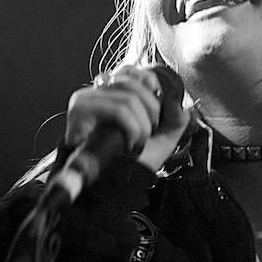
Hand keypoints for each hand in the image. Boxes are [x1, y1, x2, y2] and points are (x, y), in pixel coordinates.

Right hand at [65, 64, 189, 172]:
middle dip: (151, 112)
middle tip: (146, 136)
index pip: (130, 71)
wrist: (106, 191)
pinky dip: (133, 129)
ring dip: (142, 126)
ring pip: (129, 98)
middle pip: (133, 82)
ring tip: (135, 145)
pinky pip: (119, 110)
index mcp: (111, 94)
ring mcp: (85, 100)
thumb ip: (175, 120)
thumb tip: (182, 104)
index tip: (156, 113)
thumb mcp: (160, 141)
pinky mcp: (79, 111)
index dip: (149, 86)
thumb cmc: (128, 165)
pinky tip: (128, 146)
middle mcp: (95, 92)